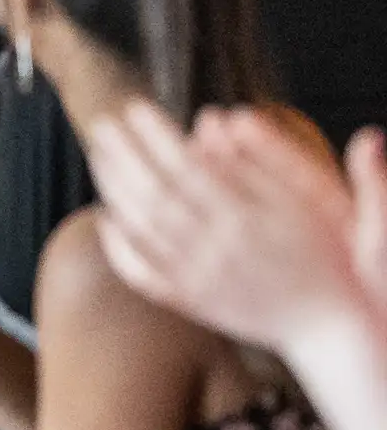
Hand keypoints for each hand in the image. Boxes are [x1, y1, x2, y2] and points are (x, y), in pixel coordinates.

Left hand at [90, 101, 380, 350]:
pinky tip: (106, 215)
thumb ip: (261, 156)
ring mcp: (198, 280)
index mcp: (247, 220)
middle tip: (103, 123)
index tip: (134, 106)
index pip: (187, 169)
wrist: (330, 323)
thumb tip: (211, 117)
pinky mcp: (189, 303)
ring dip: (113, 190)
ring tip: (99, 156)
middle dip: (123, 156)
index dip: (156, 136)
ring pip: (140, 231)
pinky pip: (140, 273)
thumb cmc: (324, 250)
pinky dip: (117, 245)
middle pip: (154, 196)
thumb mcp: (308, 198)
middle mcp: (217, 251)